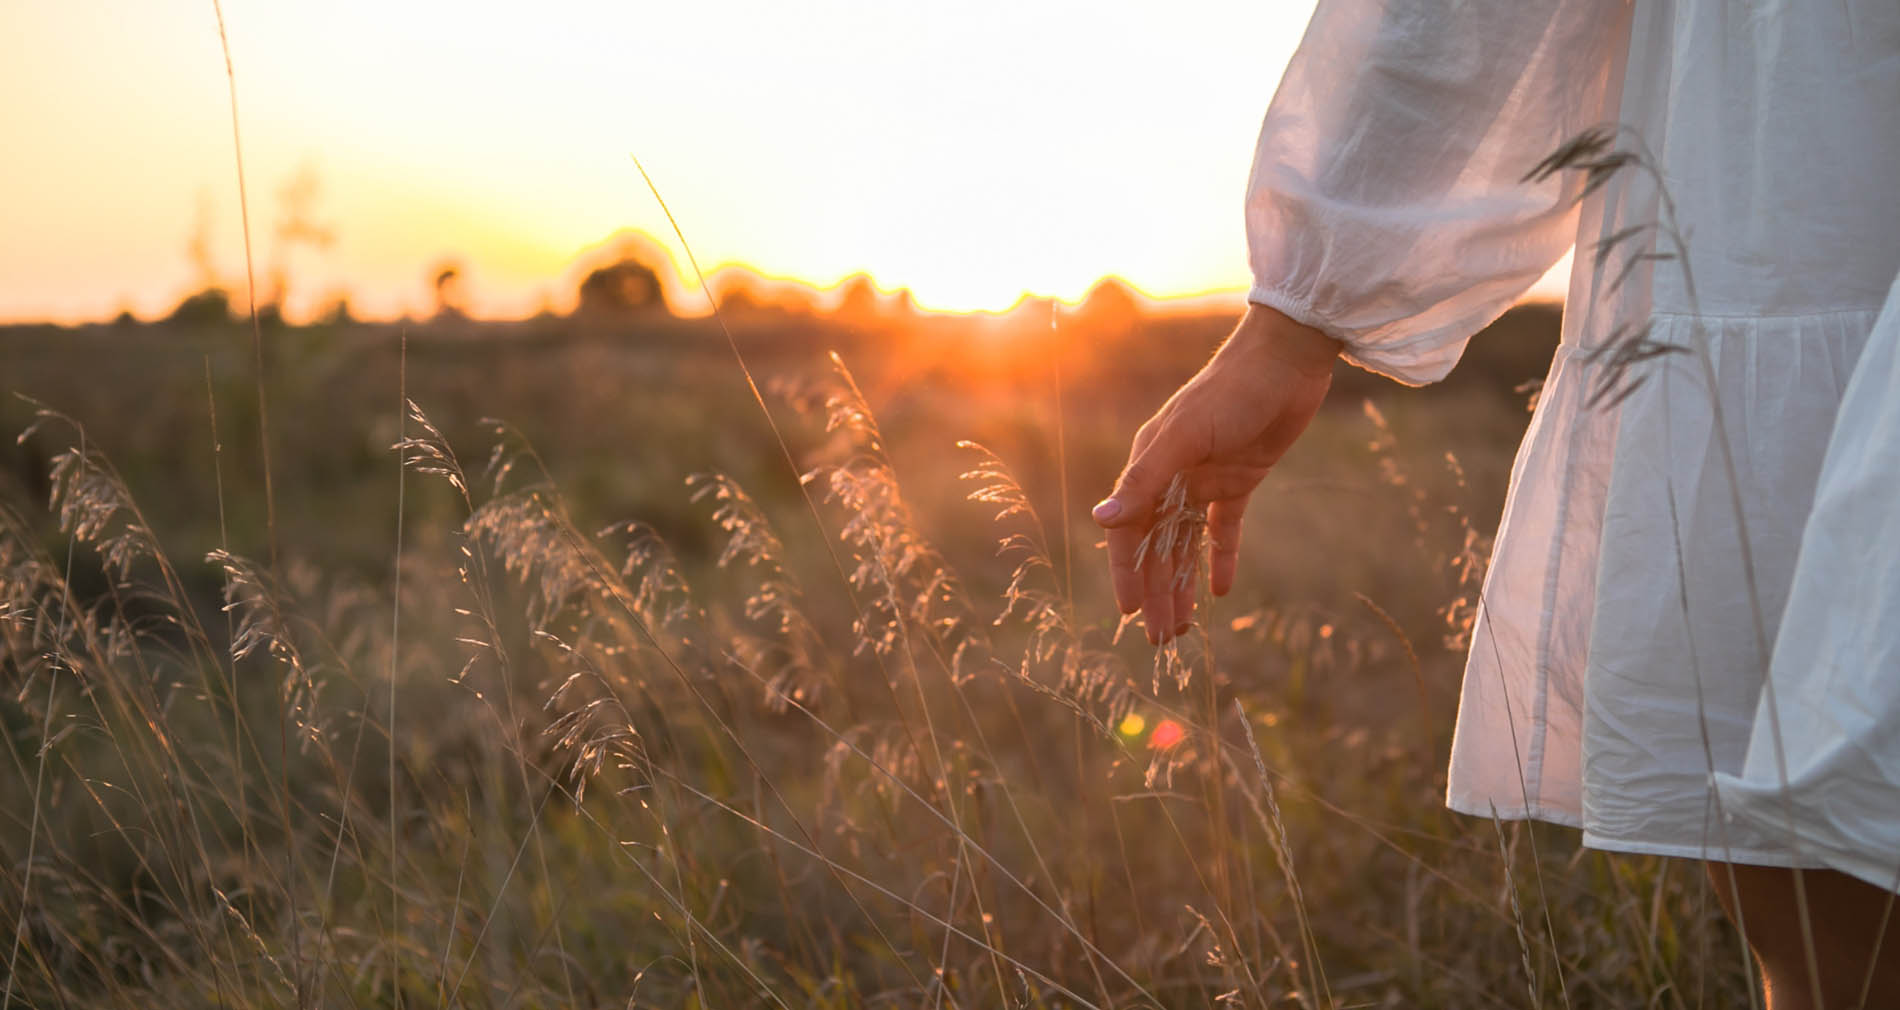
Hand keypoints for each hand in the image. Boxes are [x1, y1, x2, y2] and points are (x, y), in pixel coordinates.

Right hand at [1093, 304, 1340, 643]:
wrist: (1286, 361)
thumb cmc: (1229, 392)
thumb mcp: (1183, 437)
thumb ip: (1143, 481)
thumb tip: (1100, 521)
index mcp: (1150, 464)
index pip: (1130, 531)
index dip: (1127, 572)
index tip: (1130, 613)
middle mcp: (1172, 476)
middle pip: (1159, 546)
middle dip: (1157, 591)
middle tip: (1161, 639)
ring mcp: (1206, 479)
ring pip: (1188, 544)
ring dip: (1184, 583)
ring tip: (1184, 627)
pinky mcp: (1241, 479)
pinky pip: (1225, 528)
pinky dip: (1222, 557)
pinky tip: (1221, 591)